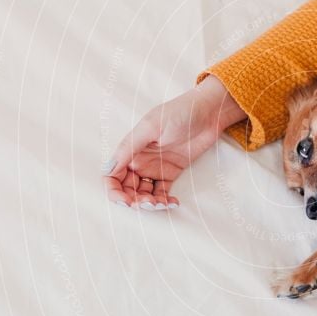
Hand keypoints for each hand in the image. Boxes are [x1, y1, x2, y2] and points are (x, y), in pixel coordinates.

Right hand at [102, 75, 244, 209]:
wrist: (209, 113)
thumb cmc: (179, 112)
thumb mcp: (150, 127)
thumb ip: (129, 148)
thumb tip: (107, 170)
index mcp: (130, 149)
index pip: (112, 175)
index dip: (115, 191)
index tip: (126, 201)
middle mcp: (140, 160)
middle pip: (127, 189)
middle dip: (134, 201)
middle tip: (149, 203)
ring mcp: (155, 167)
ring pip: (144, 193)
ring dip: (150, 203)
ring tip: (162, 203)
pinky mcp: (171, 172)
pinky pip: (162, 192)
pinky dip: (165, 201)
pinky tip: (173, 202)